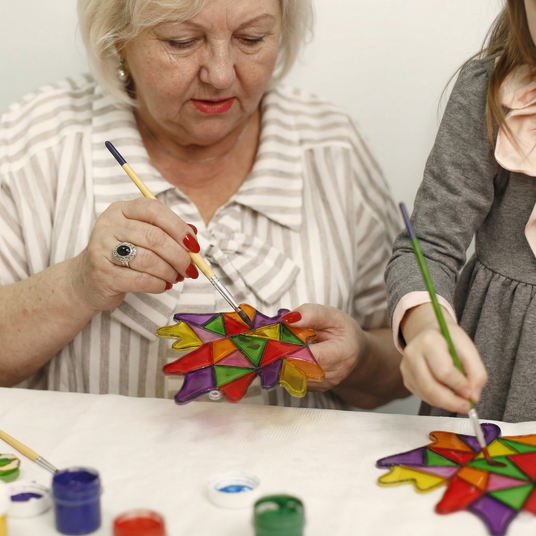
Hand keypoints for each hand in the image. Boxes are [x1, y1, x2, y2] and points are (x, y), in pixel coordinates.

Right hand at [70, 197, 199, 311]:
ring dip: (170, 272)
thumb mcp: (141, 237)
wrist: (86, 280)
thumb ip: (166, 232)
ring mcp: (102, 248)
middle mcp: (109, 224)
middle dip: (179, 255)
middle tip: (190, 268)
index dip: (178, 227)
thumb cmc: (122, 256)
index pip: (154, 210)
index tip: (194, 245)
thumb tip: (193, 235)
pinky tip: (163, 285)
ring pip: (149, 260)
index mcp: (121, 209)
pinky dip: (158, 284)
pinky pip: (140, 280)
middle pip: (154, 237)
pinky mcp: (102, 273)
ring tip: (176, 278)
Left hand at [282, 303, 364, 391]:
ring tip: (286, 344)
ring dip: (282, 359)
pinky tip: (290, 354)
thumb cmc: (343, 331)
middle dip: (283, 352)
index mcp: (344, 354)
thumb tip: (289, 319)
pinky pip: (292, 378)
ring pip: (292, 375)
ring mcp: (323, 385)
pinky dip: (286, 366)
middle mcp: (335, 374)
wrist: (353, 350)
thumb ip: (312, 314)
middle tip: (277, 338)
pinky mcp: (313, 389)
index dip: (292, 347)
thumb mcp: (332, 315)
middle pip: (299, 367)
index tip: (280, 336)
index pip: (312, 357)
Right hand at [400, 303, 487, 412]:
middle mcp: (412, 353)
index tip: (472, 394)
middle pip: (430, 387)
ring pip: (425, 394)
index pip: (443, 371)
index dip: (459, 385)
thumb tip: (473, 396)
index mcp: (429, 341)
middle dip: (451, 402)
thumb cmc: (449, 340)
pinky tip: (446, 394)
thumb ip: (476, 372)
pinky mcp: (406, 377)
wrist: (430, 333)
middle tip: (467, 406)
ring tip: (459, 402)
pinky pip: (422, 396)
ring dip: (445, 403)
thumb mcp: (468, 348)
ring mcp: (406, 366)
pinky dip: (437, 400)